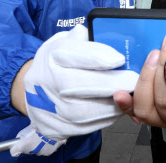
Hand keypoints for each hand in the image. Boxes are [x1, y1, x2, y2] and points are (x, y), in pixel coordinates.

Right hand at [12, 24, 138, 155]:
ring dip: (112, 104)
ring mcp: (51, 108)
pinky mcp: (57, 127)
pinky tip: (117, 109)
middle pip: (81, 85)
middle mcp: (48, 83)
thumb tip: (111, 39)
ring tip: (128, 96)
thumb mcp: (66, 41)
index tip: (119, 59)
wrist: (33, 88)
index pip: (75, 55)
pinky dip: (106, 118)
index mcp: (52, 56)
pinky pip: (86, 125)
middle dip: (111, 83)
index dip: (99, 57)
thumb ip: (86, 39)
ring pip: (86, 110)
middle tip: (132, 81)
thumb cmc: (56, 62)